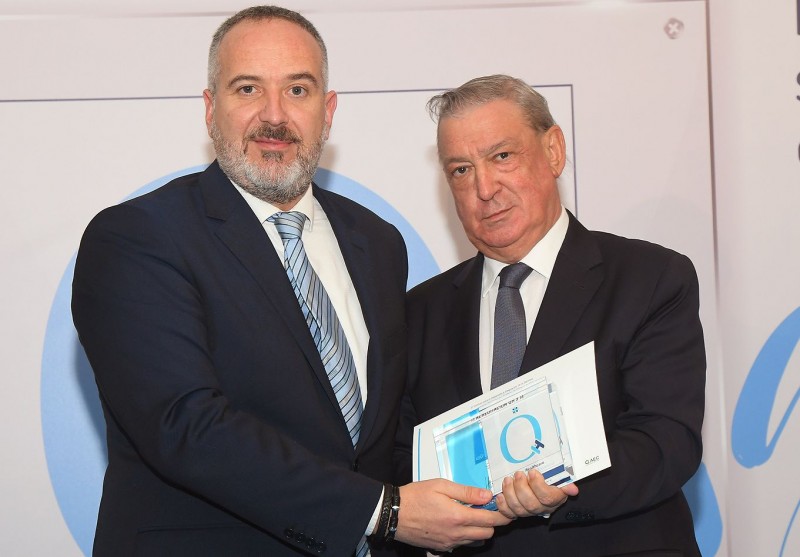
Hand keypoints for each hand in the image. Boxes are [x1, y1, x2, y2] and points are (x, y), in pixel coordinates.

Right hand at [395, 479, 511, 551]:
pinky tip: (457, 523)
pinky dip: (466, 536)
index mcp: (458, 516)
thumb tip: (487, 495)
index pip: (490, 520)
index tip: (505, 507)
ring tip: (471, 515)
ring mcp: (449, 543)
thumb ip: (466, 492)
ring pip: (476, 541)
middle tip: (486, 509)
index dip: (502, 514)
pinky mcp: (442, 547)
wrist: (394, 514)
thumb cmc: (415, 496)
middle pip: (487, 533)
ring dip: (479, 530)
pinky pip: (462, 545)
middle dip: (492, 522)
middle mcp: (456, 533)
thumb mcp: (441, 486)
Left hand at [495, 470, 578, 519]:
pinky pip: (508, 514)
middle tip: (518, 474)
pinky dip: (502, 505)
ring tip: (507, 480)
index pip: (548, 497)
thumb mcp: (558, 479)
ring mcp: (528, 512)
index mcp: (554, 499)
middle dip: (522, 488)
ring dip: (510, 493)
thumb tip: (573, 489)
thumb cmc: (548, 481)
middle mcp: (541, 508)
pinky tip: (500, 495)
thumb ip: (565, 483)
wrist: (538, 488)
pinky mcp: (516, 513)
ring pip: (518, 509)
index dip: (538, 486)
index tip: (533, 472)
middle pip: (531, 504)